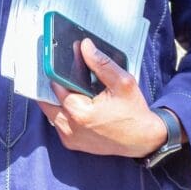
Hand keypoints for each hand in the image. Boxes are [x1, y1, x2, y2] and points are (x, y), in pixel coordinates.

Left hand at [38, 38, 168, 158]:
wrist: (142, 140)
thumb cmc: (133, 112)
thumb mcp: (123, 82)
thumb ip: (101, 63)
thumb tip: (85, 46)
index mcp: (80, 113)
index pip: (56, 85)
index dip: (57, 71)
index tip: (58, 61)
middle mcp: (69, 128)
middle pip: (48, 99)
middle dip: (56, 85)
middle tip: (67, 75)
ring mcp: (69, 138)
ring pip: (51, 111)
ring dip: (58, 99)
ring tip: (73, 88)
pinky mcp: (71, 143)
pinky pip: (58, 122)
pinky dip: (63, 111)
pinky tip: (77, 102)